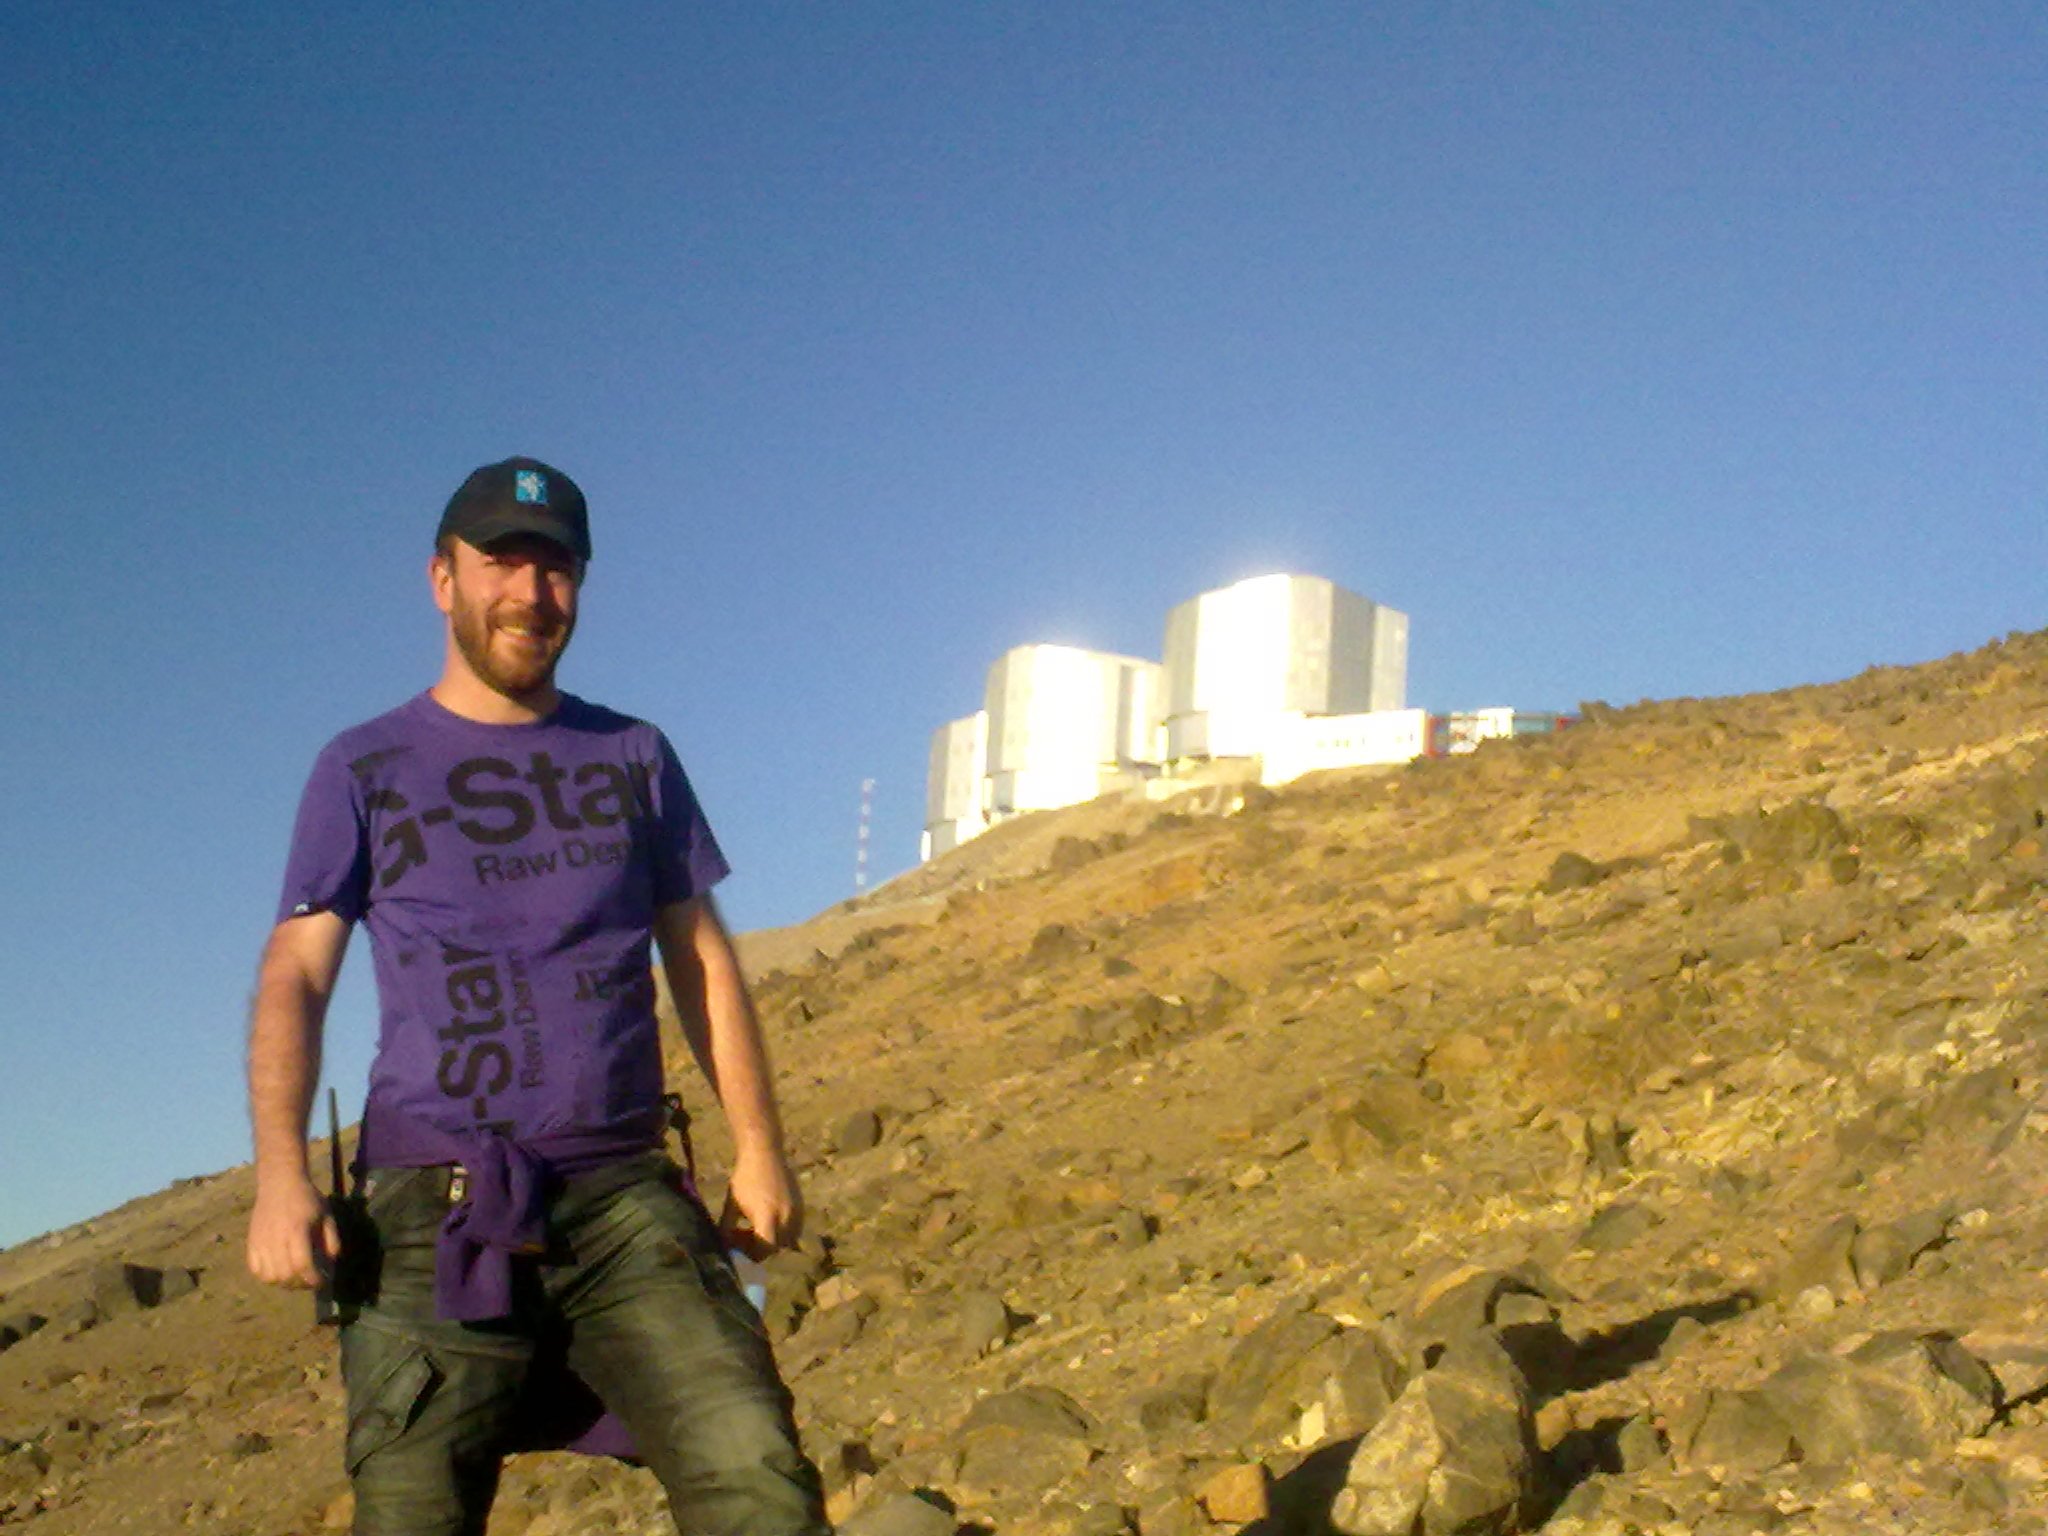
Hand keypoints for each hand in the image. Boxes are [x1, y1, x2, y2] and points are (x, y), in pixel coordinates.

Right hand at [246, 1173, 340, 1288]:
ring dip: (284, 1282)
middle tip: (310, 1279)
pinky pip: (255, 1270)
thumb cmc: (307, 1199)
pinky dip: (267, 1276)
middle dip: (301, 1284)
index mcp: (297, 1231)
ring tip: (295, 1276)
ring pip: (269, 1277)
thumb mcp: (327, 1216)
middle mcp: (276, 1239)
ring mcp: (260, 1242)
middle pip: (285, 1275)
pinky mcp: (251, 1243)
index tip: (322, 1281)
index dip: (313, 1279)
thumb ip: (332, 1241)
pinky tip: (279, 1270)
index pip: (303, 1265)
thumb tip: (330, 1265)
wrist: (280, 1182)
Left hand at [718, 1144, 801, 1258]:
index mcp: (767, 1217)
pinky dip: (782, 1230)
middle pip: (776, 1247)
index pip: (764, 1249)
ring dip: (772, 1239)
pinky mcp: (801, 1206)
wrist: (764, 1152)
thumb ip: (727, 1228)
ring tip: (756, 1227)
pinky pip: (794, 1228)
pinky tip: (768, 1218)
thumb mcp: (732, 1204)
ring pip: (787, 1239)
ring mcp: (796, 1212)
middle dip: (759, 1246)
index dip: (751, 1253)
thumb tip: (724, 1246)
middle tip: (743, 1235)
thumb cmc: (745, 1177)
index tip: (738, 1244)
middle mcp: (786, 1217)